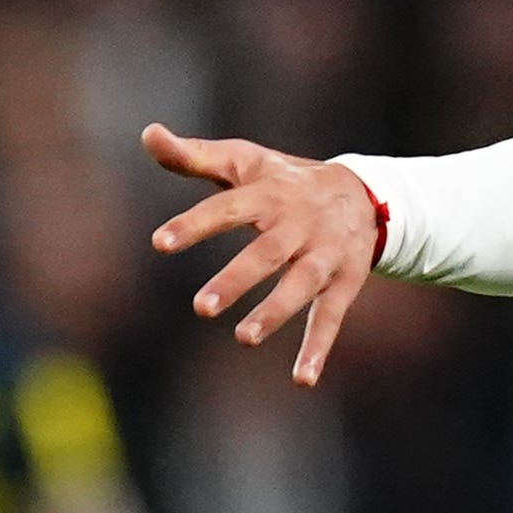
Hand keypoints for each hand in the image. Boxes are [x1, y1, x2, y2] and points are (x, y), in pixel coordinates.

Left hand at [143, 124, 382, 385]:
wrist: (365, 193)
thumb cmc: (284, 180)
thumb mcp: (243, 162)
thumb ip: (192, 155)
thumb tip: (148, 133)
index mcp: (268, 194)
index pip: (228, 208)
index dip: (195, 224)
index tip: (160, 243)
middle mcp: (298, 225)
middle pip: (267, 253)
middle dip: (238, 278)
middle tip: (202, 308)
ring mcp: (324, 255)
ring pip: (301, 285)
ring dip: (275, 312)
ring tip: (243, 337)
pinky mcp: (344, 283)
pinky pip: (331, 317)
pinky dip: (318, 348)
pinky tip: (302, 379)